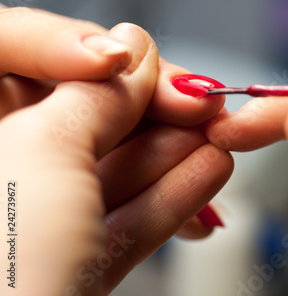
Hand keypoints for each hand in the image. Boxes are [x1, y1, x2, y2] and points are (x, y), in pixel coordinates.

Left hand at [0, 6, 232, 295]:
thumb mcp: (42, 152)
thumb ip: (99, 97)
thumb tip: (138, 57)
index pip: (30, 59)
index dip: (96, 57)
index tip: (151, 64)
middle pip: (86, 117)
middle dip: (156, 111)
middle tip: (206, 102)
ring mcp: (35, 221)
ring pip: (115, 171)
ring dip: (176, 153)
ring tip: (224, 137)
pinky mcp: (73, 263)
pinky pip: (126, 218)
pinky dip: (173, 197)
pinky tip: (212, 175)